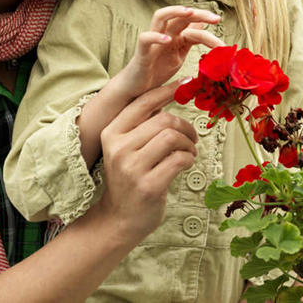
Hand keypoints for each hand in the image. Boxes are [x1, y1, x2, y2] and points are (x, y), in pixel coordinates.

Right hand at [97, 81, 197, 242]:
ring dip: (189, 144)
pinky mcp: (148, 186)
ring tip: (189, 151)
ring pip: (172, 138)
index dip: (166, 90)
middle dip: (185, 127)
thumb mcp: (124, 148)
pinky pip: (179, 160)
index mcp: (111, 133)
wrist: (118, 219)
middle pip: (163, 120)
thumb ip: (141, 124)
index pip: (142, 102)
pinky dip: (189, 159)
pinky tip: (186, 163)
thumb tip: (166, 95)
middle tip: (192, 137)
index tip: (185, 83)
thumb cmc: (128, 178)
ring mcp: (132, 168)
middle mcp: (118, 148)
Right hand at [119, 6, 223, 98]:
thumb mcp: (178, 55)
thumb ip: (189, 41)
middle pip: (180, 15)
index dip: (209, 27)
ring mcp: (153, 42)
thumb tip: (202, 26)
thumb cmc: (156, 71)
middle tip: (216, 19)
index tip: (224, 39)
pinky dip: (155, 37)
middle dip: (199, 13)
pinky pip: (145, 39)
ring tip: (190, 12)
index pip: (194, 25)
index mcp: (175, 37)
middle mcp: (165, 34)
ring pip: (160, 17)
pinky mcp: (142, 52)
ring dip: (175, 11)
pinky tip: (167, 40)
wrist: (136, 89)